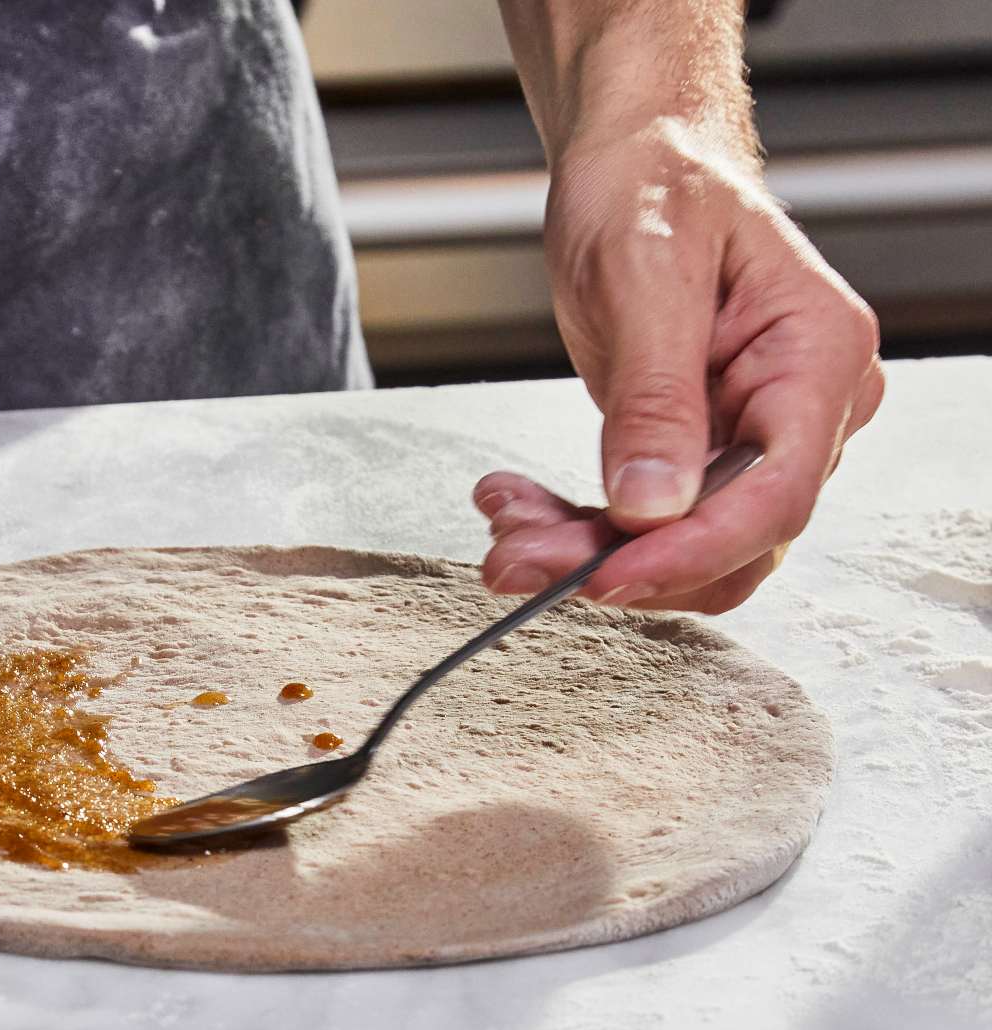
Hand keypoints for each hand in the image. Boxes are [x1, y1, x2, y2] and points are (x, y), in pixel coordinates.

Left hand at [475, 118, 884, 612]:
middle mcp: (800, 409)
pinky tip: (517, 504)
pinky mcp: (693, 450)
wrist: (633, 162)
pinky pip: (646, 521)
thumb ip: (656, 397)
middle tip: (515, 556)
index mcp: (817, 355)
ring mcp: (749, 435)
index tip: (606, 576)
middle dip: (618, 559)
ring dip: (585, 551)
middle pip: (729, 537)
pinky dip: (578, 524)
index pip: (777, 493)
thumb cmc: (654, 187)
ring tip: (503, 524)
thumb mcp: (645, 277)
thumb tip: (653, 504)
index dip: (692, 550)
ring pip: (681, 543)